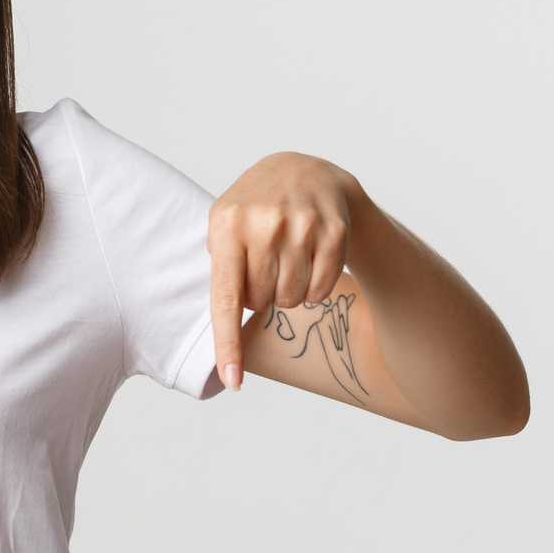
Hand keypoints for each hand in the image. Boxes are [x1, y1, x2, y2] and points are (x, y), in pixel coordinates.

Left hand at [208, 152, 362, 391]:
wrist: (306, 171)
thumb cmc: (256, 208)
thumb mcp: (225, 222)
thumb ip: (220, 266)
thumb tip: (226, 322)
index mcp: (226, 223)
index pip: (225, 296)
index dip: (228, 343)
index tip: (231, 381)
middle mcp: (263, 223)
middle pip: (260, 302)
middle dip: (260, 296)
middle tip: (265, 268)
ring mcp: (301, 225)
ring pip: (291, 300)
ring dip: (287, 294)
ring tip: (286, 263)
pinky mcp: (333, 231)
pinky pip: (319, 291)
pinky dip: (313, 290)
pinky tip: (310, 263)